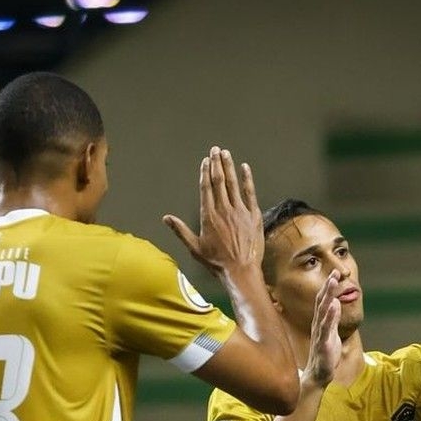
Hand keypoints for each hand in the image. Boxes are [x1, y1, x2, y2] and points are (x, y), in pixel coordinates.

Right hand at [164, 147, 262, 277]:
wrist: (240, 270)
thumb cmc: (216, 262)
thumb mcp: (195, 248)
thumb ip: (180, 230)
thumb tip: (166, 218)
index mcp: (208, 216)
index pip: (206, 188)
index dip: (205, 172)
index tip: (205, 161)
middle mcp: (224, 210)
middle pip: (219, 181)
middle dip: (216, 164)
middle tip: (215, 150)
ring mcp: (240, 211)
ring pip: (233, 184)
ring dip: (229, 167)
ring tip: (226, 154)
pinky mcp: (254, 216)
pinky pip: (250, 193)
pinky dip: (247, 180)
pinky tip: (245, 168)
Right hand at [304, 273, 341, 386]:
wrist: (318, 375)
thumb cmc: (325, 354)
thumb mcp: (331, 333)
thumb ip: (333, 319)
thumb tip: (335, 303)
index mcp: (320, 323)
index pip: (323, 301)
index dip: (328, 287)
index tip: (335, 273)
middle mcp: (318, 326)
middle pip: (322, 303)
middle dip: (328, 287)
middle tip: (334, 273)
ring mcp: (319, 334)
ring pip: (322, 312)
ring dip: (327, 296)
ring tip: (332, 283)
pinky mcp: (323, 344)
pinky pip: (326, 329)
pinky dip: (330, 316)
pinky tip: (334, 306)